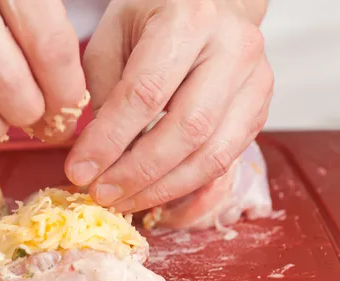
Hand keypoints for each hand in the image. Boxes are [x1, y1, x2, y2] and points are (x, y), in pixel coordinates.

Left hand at [65, 0, 272, 211]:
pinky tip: (156, 194)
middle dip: (138, 173)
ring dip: (163, 188)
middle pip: (186, 130)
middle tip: (102, 194)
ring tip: (124, 201)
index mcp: (189, 20)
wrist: (213, 2)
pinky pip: (226, 160)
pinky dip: (188, 185)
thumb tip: (99, 157)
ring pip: (213, 155)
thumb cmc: (156, 15)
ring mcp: (255, 81)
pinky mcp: (260, 108)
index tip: (80, 170)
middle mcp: (233, 49)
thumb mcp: (114, 37)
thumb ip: (106, 92)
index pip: (146, 93)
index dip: (110, 140)